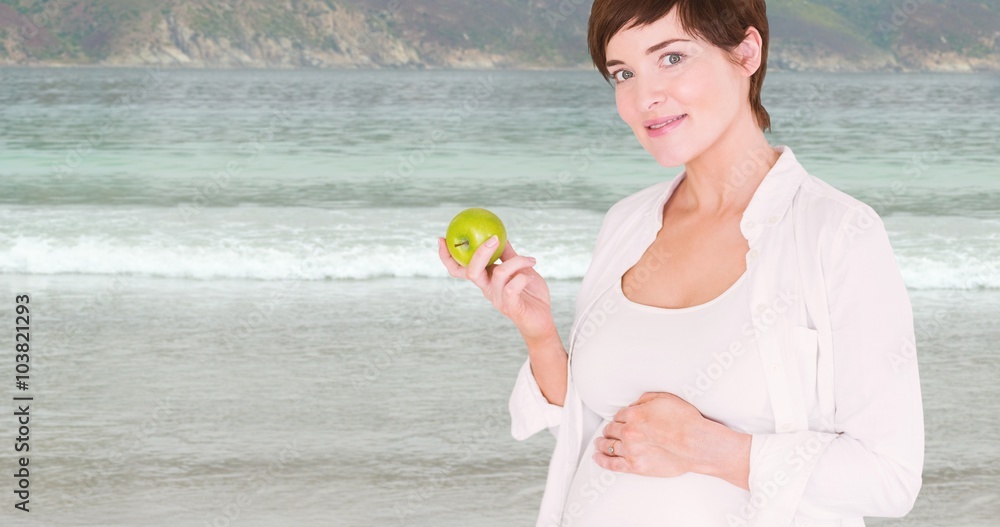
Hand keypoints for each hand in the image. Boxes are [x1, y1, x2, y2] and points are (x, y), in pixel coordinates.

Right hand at [437, 236, 556, 341]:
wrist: (542, 319)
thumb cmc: (530, 294)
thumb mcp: (520, 269)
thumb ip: (509, 255)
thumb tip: (500, 235)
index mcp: (485, 279)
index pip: (459, 270)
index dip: (447, 257)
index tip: (441, 239)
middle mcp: (487, 289)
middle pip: (471, 272)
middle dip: (480, 252)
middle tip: (494, 238)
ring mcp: (498, 299)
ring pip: (499, 273)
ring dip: (517, 261)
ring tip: (530, 260)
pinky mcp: (511, 307)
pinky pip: (511, 288)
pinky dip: (522, 277)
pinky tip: (530, 275)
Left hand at [592, 392, 750, 489]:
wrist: (696, 443)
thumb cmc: (685, 421)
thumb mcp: (664, 399)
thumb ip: (645, 400)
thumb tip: (635, 405)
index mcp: (634, 415)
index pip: (619, 415)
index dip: (620, 417)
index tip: (621, 420)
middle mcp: (629, 432)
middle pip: (611, 430)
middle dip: (610, 430)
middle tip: (608, 431)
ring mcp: (631, 451)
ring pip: (608, 446)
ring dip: (602, 443)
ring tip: (599, 443)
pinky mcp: (635, 466)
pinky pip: (612, 464)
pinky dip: (602, 460)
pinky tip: (597, 457)